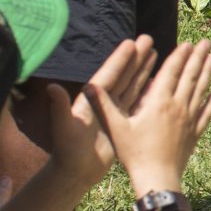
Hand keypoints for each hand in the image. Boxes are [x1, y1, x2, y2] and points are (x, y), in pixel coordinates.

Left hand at [53, 37, 154, 190]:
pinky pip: (137, 102)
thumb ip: (59, 107)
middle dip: (135, 57)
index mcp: (91, 99)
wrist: (75, 172)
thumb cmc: (67, 151)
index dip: (120, 60)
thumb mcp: (63, 128)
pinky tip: (158, 82)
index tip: (131, 43)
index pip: (108, 75)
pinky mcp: (121, 121)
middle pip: (123, 74)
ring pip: (131, 85)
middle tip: (148, 39)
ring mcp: (113, 110)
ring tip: (156, 52)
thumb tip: (51, 87)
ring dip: (143, 69)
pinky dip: (147, 90)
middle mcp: (102, 101)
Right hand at [94, 39, 210, 194]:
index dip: (179, 56)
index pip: (171, 72)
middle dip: (198, 57)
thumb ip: (103, 105)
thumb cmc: (134, 153)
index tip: (187, 43)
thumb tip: (88, 86)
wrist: (157, 178)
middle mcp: (177, 107)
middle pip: (190, 76)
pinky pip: (206, 113)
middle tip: (206, 42)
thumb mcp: (116, 128)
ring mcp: (189, 120)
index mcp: (159, 102)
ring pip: (201, 91)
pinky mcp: (194, 133)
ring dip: (208, 73)